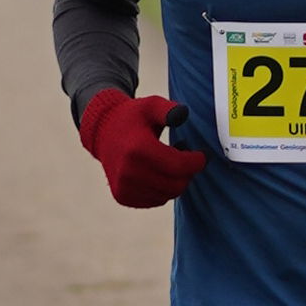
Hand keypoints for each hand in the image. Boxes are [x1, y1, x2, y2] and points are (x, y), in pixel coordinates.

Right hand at [78, 85, 206, 206]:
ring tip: (169, 162)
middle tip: (185, 156)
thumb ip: (169, 109)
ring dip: (175, 180)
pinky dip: (163, 189)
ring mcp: (123, 187)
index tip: (203, 155)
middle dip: (188, 172)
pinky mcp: (122, 196)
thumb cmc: (133, 117)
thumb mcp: (151, 106)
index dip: (197, 162)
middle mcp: (128, 171)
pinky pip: (156, 200)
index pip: (179, 166)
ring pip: (168, 195)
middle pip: (176, 184)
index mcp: (137, 149)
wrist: (103, 132)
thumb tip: (182, 114)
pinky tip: (158, 172)